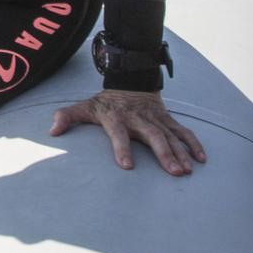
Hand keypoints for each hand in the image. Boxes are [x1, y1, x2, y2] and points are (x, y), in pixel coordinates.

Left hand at [48, 90, 205, 175]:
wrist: (130, 80)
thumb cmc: (106, 102)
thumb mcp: (84, 107)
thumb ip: (67, 117)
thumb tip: (51, 130)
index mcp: (117, 117)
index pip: (118, 134)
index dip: (121, 148)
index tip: (126, 166)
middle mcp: (139, 118)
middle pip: (153, 136)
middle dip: (163, 154)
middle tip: (173, 171)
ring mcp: (156, 119)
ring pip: (171, 135)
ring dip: (181, 153)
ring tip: (187, 170)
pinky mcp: (168, 120)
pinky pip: (183, 131)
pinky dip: (193, 144)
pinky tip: (201, 159)